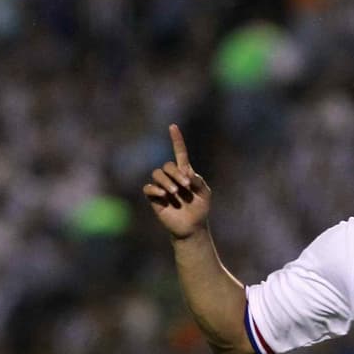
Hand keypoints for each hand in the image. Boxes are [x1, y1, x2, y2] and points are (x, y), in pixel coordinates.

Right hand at [143, 124, 211, 239]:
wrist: (192, 228)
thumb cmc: (200, 210)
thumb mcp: (205, 194)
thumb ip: (199, 181)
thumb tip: (187, 172)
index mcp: (184, 174)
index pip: (179, 153)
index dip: (176, 140)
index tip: (173, 126)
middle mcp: (171, 178)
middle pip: (168, 165)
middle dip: (176, 174)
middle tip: (186, 187)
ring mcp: (162, 187)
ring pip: (157, 174)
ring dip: (167, 181)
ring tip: (175, 193)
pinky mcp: (154, 198)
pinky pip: (148, 188)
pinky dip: (156, 190)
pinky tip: (164, 196)